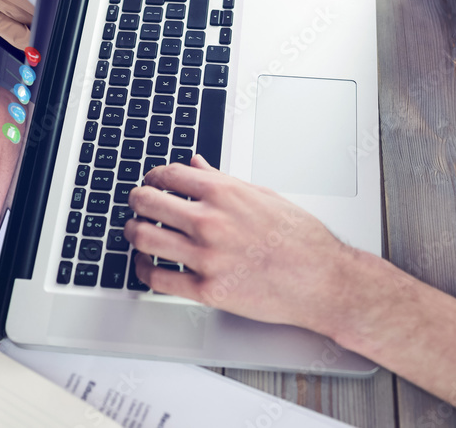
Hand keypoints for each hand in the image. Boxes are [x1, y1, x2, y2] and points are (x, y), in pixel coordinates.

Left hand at [124, 156, 351, 331]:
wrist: (322, 279)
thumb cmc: (300, 238)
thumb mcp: (262, 195)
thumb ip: (222, 180)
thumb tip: (196, 165)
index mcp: (224, 193)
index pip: (167, 175)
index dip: (152, 177)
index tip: (150, 183)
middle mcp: (210, 222)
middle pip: (147, 202)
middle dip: (136, 202)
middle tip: (136, 205)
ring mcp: (206, 257)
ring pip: (145, 238)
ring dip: (133, 233)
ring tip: (136, 232)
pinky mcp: (207, 290)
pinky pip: (157, 278)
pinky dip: (143, 269)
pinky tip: (145, 264)